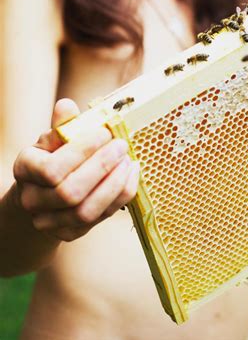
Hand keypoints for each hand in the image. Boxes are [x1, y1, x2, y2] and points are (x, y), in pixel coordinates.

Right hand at [12, 98, 139, 241]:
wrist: (44, 192)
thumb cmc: (52, 157)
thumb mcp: (53, 138)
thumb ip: (62, 125)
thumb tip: (67, 106)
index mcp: (24, 170)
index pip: (52, 169)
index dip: (82, 151)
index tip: (105, 132)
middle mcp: (32, 201)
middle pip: (70, 193)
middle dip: (102, 167)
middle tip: (122, 145)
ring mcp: (49, 222)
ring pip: (86, 212)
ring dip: (114, 185)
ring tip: (129, 161)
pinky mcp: (70, 234)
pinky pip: (100, 219)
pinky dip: (121, 196)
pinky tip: (131, 174)